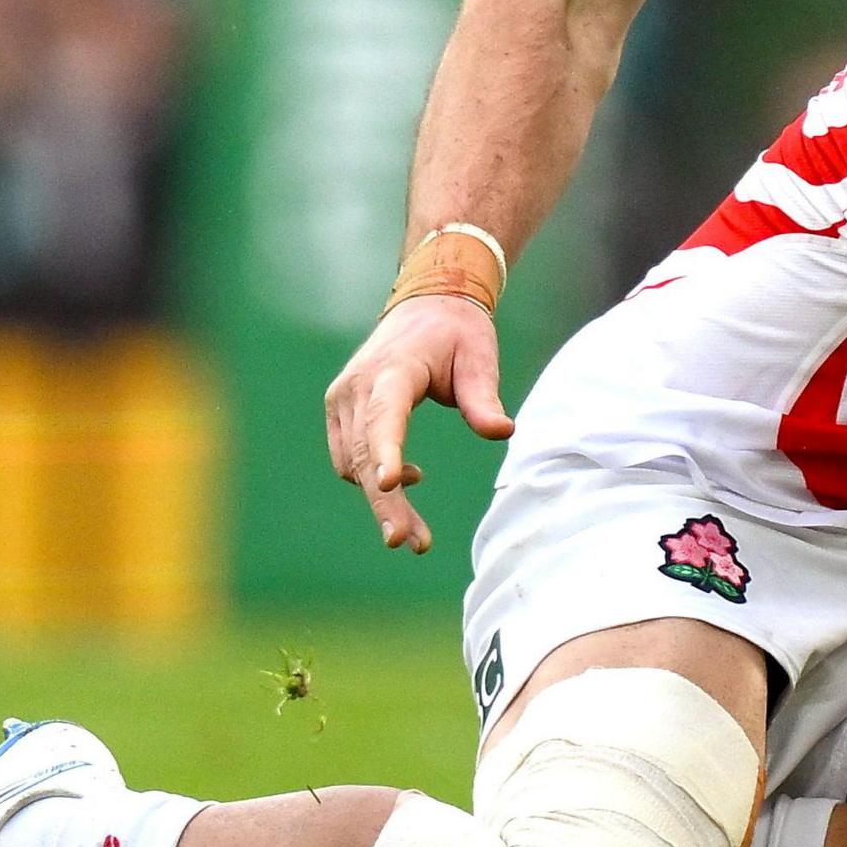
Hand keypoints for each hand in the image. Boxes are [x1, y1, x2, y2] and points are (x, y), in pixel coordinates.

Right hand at [321, 294, 511, 553]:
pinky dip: (373, 477)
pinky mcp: (342, 411)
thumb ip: (484, 397)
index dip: (386, 450)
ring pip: (351, 463)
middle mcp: (357, 386)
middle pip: (363, 452)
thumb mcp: (480, 357)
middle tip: (408, 542)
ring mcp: (343, 399)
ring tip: (416, 535)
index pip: (384, 415)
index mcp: (392, 370)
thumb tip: (504, 431)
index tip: (392, 483)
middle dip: (385, 501)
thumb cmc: (457, 333)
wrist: (425, 305)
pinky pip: (349, 456)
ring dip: (379, 500)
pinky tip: (409, 481)